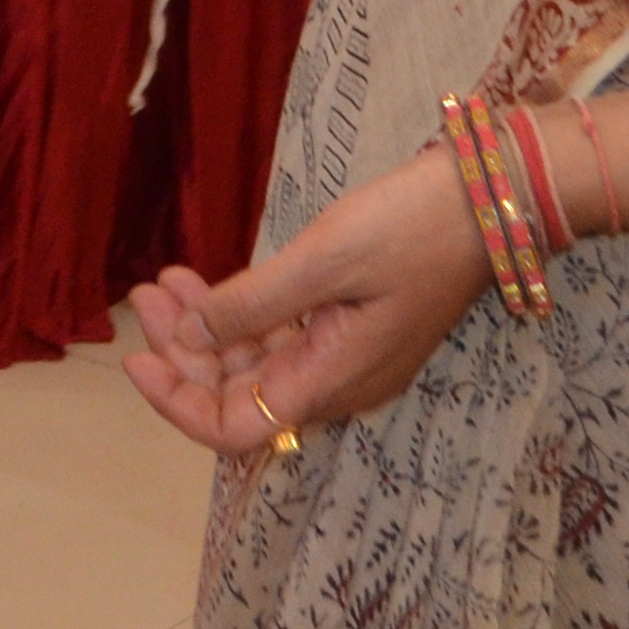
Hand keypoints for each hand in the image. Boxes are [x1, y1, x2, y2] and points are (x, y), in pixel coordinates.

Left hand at [116, 150, 489, 457]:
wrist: (490, 200)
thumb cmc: (411, 228)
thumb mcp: (324, 259)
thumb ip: (255, 303)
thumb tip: (193, 338)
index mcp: (332, 380)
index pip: (237, 428)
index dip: (180, 404)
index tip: (137, 359)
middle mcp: (337, 381)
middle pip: (240, 392)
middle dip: (185, 351)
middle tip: (147, 295)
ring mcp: (347, 353)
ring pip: (256, 361)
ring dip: (206, 327)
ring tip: (162, 281)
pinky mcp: (352, 324)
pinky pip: (281, 336)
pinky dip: (240, 312)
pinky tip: (205, 281)